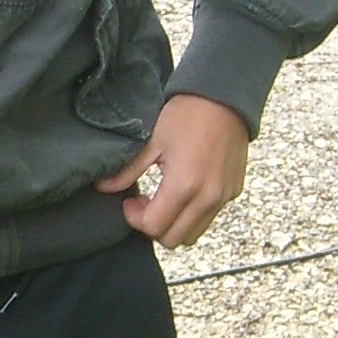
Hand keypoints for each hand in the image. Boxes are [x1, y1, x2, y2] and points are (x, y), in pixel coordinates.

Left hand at [97, 92, 248, 248]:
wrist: (224, 98)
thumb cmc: (187, 115)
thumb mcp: (152, 141)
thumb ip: (128, 170)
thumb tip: (103, 187)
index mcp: (184, 185)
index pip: (154, 227)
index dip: (135, 219)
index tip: (130, 201)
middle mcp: (207, 197)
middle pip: (173, 239)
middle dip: (154, 227)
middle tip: (144, 204)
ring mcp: (223, 196)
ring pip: (193, 234)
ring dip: (174, 224)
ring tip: (164, 199)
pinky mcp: (233, 191)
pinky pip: (209, 217)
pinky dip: (193, 214)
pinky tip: (184, 191)